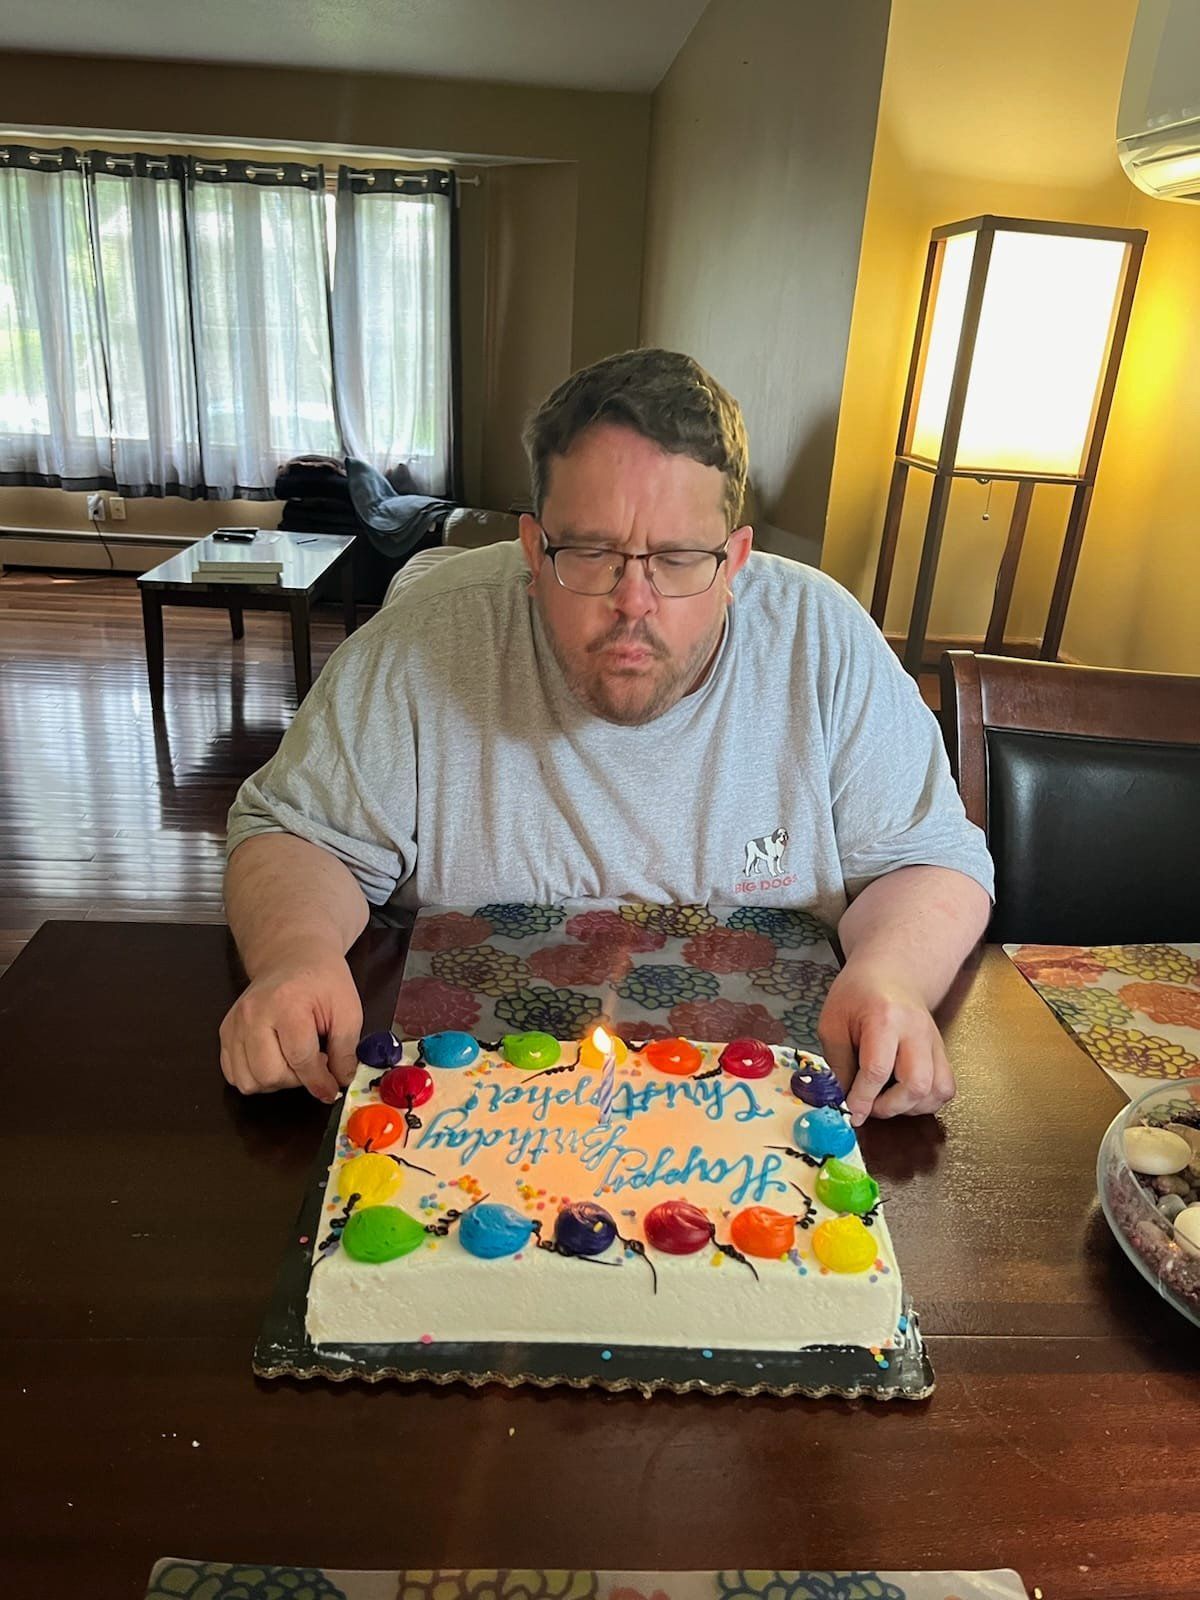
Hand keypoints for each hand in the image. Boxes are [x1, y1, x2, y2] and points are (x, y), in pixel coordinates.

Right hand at [219, 950, 362, 1100]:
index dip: (319, 1081)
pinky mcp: (224, 1032)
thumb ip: (346, 1048)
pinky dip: (255, 1078)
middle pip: (269, 1074)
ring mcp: (234, 1024)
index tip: (331, 1090)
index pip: (299, 1059)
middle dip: (296, 1081)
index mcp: (286, 1004)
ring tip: (294, 1061)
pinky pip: (233, 1074)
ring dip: (275, 1082)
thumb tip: (342, 1082)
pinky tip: (275, 1061)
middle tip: (313, 1065)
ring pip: (248, 1081)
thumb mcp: (347, 1008)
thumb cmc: (322, 980)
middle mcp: (252, 1015)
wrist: (291, 957)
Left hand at [817, 958, 955, 1124]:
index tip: (851, 1114)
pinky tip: (904, 1096)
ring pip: (938, 1090)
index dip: (862, 1099)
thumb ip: (837, 1063)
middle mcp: (916, 1031)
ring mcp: (934, 1042)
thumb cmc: (857, 994)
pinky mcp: (942, 1052)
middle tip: (869, 1106)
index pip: (877, 1069)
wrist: (891, 972)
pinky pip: (945, 1088)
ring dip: (911, 1107)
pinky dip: (926, 1101)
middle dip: (890, 1107)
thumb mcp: (832, 1022)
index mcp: (884, 1018)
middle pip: (917, 1083)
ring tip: (886, 1100)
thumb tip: (841, 1101)